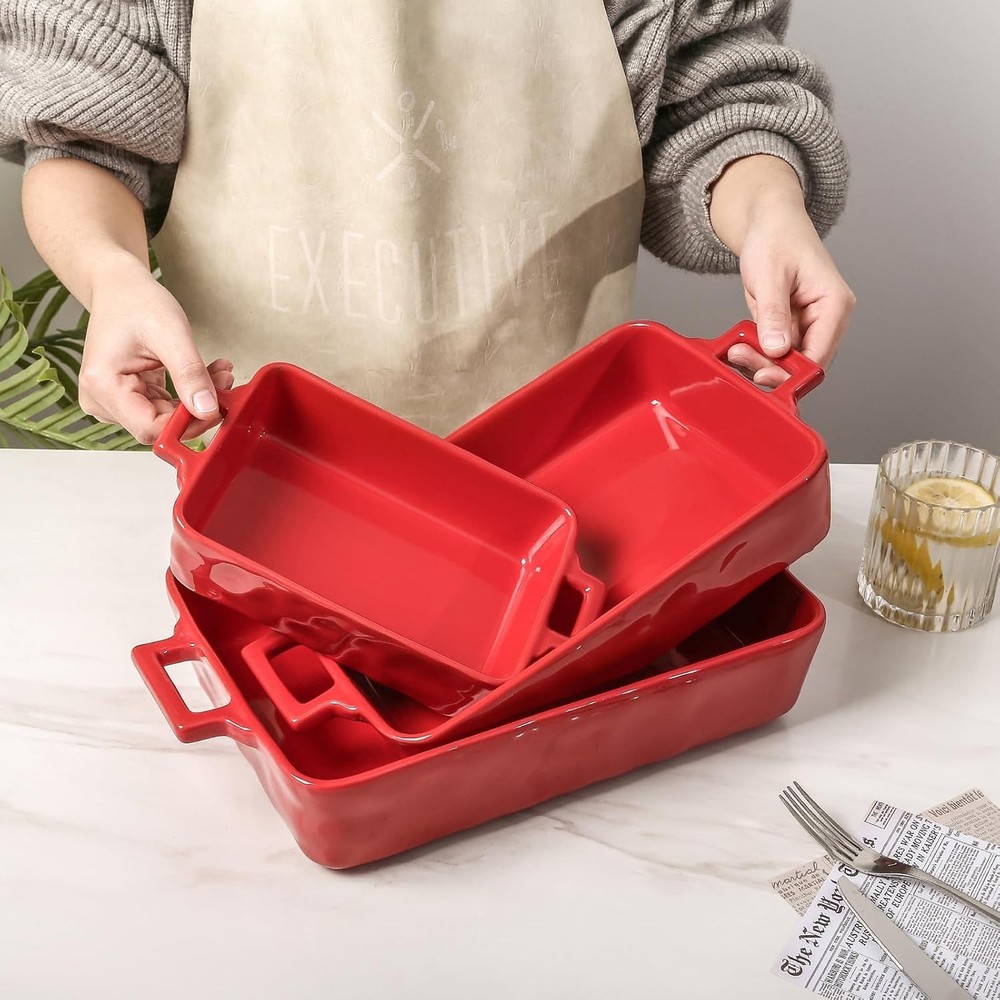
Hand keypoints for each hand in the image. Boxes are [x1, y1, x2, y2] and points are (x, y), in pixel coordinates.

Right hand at [79, 253, 233, 443]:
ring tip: (218, 371)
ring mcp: (114, 402)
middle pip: (159, 426)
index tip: (216, 405)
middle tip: (224, 379)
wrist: (120, 288)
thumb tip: (207, 410)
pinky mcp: (129, 398)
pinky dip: (188, 394)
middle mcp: (102, 400)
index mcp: (103, 386)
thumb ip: (189, 374)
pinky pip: (165, 408)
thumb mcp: (170, 333)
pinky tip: (206, 374)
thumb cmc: (135, 302)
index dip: (187, 424)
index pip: (150, 429)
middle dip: (197, 408)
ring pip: (166, 419)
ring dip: (197, 400)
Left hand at [709, 155, 854, 386]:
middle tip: (740, 358)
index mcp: (834, 304)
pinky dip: (758, 351)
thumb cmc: (776, 237)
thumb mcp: (770, 276)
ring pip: (788, 360)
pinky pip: (776, 349)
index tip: (762, 375)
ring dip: (761, 361)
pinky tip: (741, 345)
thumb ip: (774, 314)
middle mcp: (828, 318)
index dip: (793, 373)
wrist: (769, 221)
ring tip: (736, 350)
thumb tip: (776, 349)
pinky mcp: (791, 325)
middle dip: (771, 367)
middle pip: (804, 362)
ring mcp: (809, 323)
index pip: (819, 355)